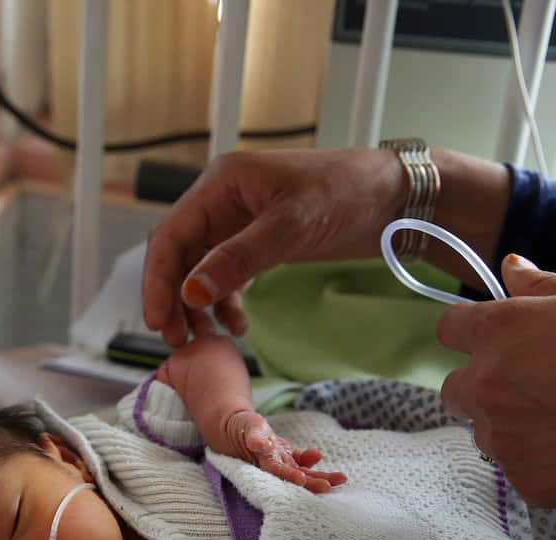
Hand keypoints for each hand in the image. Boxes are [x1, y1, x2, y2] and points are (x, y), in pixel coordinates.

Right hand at [141, 148, 407, 345]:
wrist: (397, 196)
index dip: (158, 280)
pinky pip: (226, 275)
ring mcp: (239, 222)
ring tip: (205, 339)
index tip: (158, 321)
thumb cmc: (348, 193)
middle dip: (174, 298)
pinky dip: (226, 302)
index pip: (171, 234)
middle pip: (179, 255)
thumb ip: (238, 259)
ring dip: (197, 305)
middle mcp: (222, 200)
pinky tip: (236, 326)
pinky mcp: (258, 241)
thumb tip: (189, 294)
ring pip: (199, 269)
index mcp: (221, 184)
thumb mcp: (291, 226)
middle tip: (177, 339)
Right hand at [222, 410, 346, 493]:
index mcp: (263, 462)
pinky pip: (301, 462)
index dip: (291, 476)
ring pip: (304, 473)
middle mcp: (274, 466)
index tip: (303, 480)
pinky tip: (318, 455)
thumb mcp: (248, 428)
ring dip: (321, 476)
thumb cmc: (241, 427)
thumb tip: (259, 444)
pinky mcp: (285, 456)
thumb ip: (255, 436)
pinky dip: (310, 460)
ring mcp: (281, 462)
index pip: (279, 472)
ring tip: (341, 478)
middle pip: (296, 478)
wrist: (236, 428)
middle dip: (314, 483)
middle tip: (330, 487)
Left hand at [438, 254, 555, 506]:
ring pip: (485, 432)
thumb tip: (511, 267)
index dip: (472, 334)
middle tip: (539, 388)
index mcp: (500, 332)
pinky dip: (541, 463)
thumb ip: (542, 288)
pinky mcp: (525, 481)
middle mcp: (487, 384)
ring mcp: (503, 437)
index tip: (491, 341)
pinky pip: (518, 468)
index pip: (451, 329)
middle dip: (486, 387)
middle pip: (456, 388)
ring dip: (512, 427)